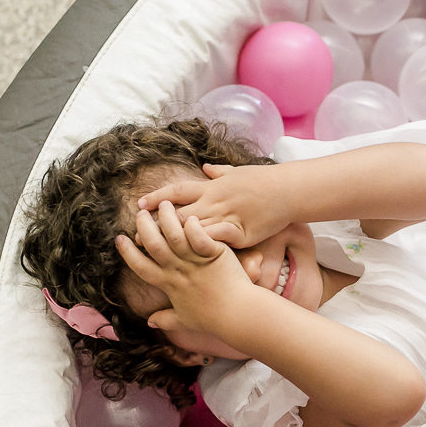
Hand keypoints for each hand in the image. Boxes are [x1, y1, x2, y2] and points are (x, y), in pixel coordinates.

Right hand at [115, 200, 252, 335]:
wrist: (238, 314)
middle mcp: (178, 271)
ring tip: (164, 204)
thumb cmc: (213, 319)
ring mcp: (195, 261)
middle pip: (153, 244)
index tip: (119, 239)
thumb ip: (166, 318)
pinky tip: (191, 215)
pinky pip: (199, 236)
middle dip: (143, 226)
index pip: (140, 266)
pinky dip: (193, 225)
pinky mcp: (214, 254)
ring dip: (166, 217)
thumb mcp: (184, 320)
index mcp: (168, 284)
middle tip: (140, 214)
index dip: (127, 252)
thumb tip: (150, 321)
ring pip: (174, 234)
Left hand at [137, 163, 288, 248]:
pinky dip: (201, 247)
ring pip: (192, 229)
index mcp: (212, 188)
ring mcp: (226, 218)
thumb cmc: (264, 180)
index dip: (157, 197)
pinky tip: (188, 258)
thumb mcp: (239, 172)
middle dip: (157, 225)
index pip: (178, 190)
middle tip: (138, 235)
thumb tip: (205, 168)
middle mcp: (214, 202)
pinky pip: (215, 240)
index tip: (140, 203)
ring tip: (156, 252)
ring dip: (174, 240)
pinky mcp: (240, 233)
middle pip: (178, 213)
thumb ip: (220, 172)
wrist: (287, 190)